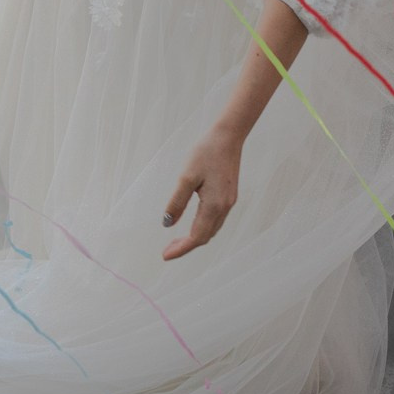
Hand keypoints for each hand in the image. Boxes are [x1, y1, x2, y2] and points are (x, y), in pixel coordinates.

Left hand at [161, 125, 244, 259]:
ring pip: (211, 230)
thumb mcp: (186, 177)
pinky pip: (215, 221)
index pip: (197, 237)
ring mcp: (229, 202)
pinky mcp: (229, 196)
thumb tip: (167, 223)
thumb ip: (177, 202)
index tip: (164, 256)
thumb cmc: (206, 153)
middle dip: (186, 246)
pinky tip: (191, 225)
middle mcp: (224, 207)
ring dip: (194, 238)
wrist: (228, 136)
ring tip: (175, 241)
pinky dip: (202, 228)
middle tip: (166, 251)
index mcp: (214, 205)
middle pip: (205, 237)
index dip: (181, 249)